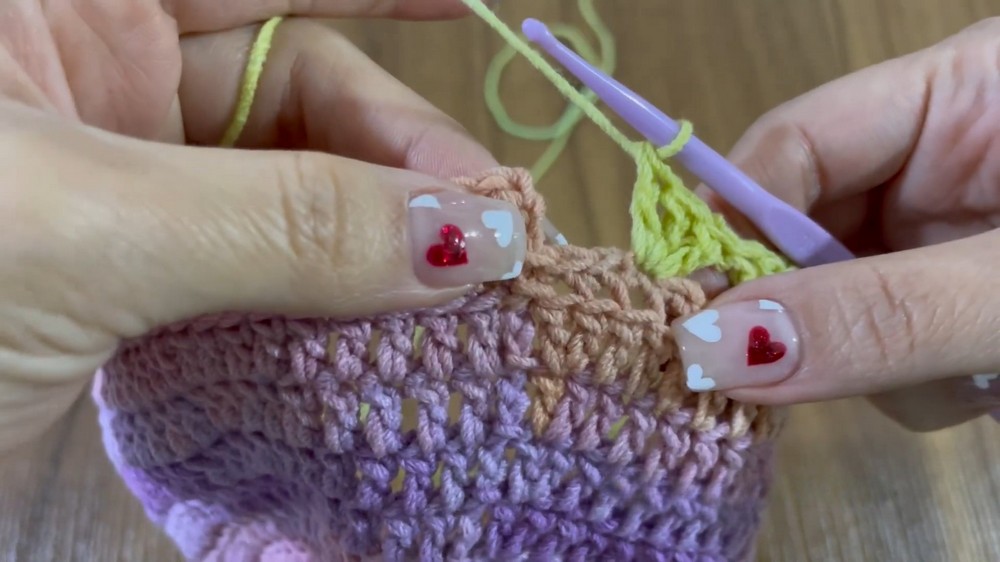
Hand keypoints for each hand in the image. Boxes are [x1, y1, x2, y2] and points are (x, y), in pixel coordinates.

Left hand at [0, 1, 527, 453]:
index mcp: (47, 4)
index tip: (470, 4)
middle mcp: (81, 79)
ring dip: (373, 238)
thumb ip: (284, 224)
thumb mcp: (73, 230)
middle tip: (484, 232)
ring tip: (454, 289)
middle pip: (293, 89)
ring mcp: (110, 185)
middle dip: (395, 152)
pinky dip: (324, 298)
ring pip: (288, 190)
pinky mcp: (126, 280)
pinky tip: (384, 323)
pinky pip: (259, 269)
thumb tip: (466, 233)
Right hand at [670, 17, 999, 430]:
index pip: (788, 143)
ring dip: (878, 363)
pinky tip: (977, 386)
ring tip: (966, 382)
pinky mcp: (946, 296)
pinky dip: (912, 382)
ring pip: (837, 303)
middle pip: (800, 231)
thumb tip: (701, 346)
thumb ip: (874, 315)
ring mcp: (937, 232)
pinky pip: (880, 343)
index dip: (729, 228)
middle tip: (820, 380)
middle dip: (814, 315)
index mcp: (952, 95)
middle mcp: (929, 159)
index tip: (694, 320)